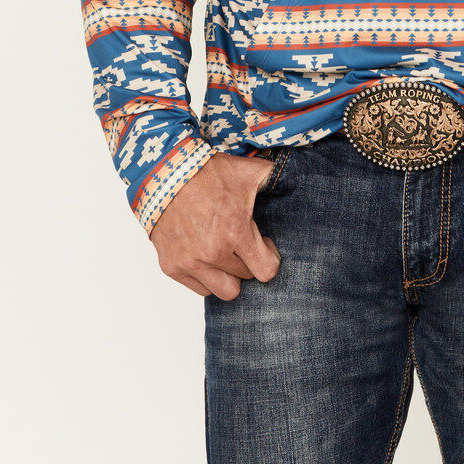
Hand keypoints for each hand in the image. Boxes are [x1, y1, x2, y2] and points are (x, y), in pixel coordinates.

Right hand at [149, 152, 281, 299]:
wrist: (164, 173)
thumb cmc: (208, 172)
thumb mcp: (250, 171)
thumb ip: (278, 178)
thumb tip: (299, 178)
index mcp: (236, 232)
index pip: (266, 271)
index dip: (270, 258)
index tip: (264, 244)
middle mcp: (213, 252)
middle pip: (246, 279)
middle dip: (248, 262)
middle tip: (241, 243)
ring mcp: (190, 262)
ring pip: (224, 291)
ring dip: (228, 275)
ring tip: (225, 253)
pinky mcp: (172, 267)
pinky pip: (200, 289)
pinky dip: (206, 277)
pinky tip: (207, 255)